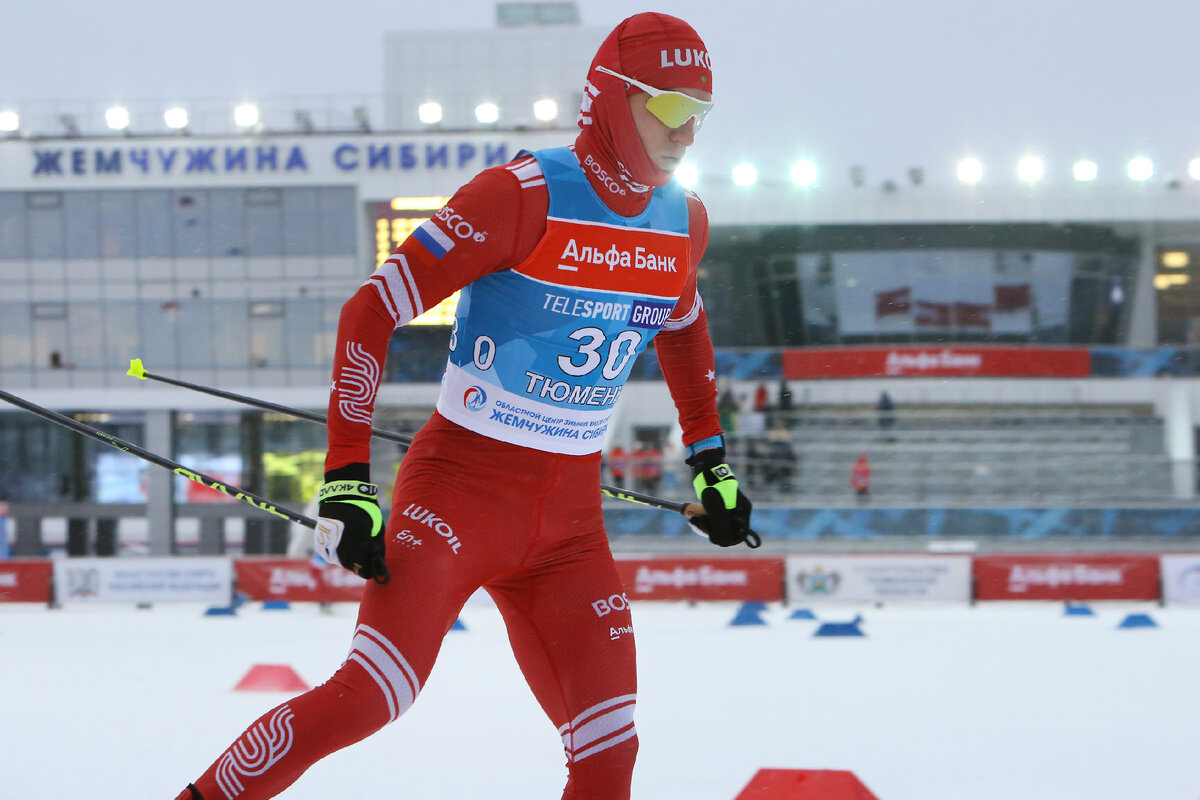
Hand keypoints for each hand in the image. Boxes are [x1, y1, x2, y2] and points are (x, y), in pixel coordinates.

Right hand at [316, 463, 388, 582]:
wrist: (342, 495)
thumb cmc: (364, 511)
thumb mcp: (377, 529)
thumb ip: (378, 550)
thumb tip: (380, 570)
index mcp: (356, 545)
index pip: (363, 570)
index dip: (370, 568)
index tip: (374, 562)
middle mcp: (339, 549)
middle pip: (351, 567)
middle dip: (360, 562)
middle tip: (364, 549)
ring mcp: (328, 547)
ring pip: (340, 562)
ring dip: (348, 558)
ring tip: (353, 542)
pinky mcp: (320, 544)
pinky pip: (330, 556)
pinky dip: (337, 552)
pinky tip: (343, 541)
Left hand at [685, 448, 760, 547]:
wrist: (704, 467)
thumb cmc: (712, 486)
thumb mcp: (716, 508)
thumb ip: (720, 527)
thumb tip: (722, 543)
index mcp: (743, 511)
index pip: (740, 534)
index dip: (727, 537)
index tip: (713, 533)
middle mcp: (738, 512)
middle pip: (728, 534)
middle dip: (713, 532)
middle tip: (700, 522)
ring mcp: (727, 510)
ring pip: (718, 529)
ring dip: (705, 528)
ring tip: (694, 519)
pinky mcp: (716, 509)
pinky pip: (711, 523)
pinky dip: (702, 523)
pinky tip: (694, 519)